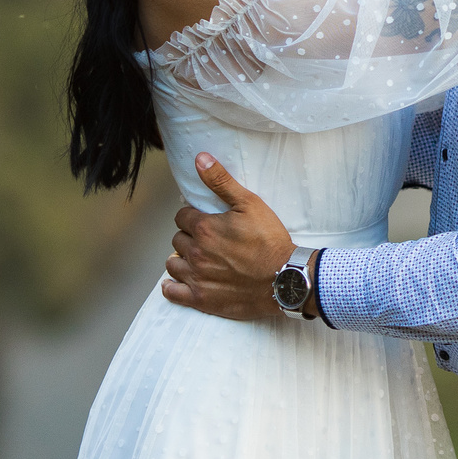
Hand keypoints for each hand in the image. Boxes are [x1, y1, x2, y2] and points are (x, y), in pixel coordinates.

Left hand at [161, 153, 293, 322]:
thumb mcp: (250, 204)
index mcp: (204, 228)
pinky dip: (172, 286)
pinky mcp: (201, 299)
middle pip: (177, 240)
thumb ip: (221, 181)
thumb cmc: (270, 241)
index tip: (205, 221)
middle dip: (189, 237)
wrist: (285, 278)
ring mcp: (196, 277)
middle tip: (207, 240)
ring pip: (172, 263)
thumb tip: (200, 159)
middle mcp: (195, 252)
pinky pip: (172, 292)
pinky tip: (179, 281)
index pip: (182, 217)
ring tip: (197, 259)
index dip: (193, 217)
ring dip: (181, 259)